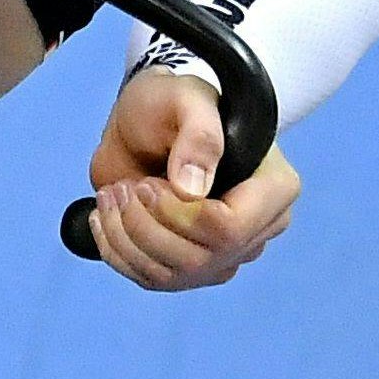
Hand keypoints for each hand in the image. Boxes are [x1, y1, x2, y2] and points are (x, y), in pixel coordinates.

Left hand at [82, 69, 296, 290]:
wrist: (144, 123)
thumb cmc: (173, 104)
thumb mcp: (187, 99)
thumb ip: (199, 134)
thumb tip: (193, 189)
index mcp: (273, 189)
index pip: (231, 229)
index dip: (179, 215)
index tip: (148, 185)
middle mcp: (255, 230)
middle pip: (199, 258)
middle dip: (145, 224)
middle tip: (124, 187)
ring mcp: (223, 255)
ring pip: (171, 275)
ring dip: (125, 237)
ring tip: (112, 195)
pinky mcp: (189, 268)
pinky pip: (151, 279)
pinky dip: (116, 252)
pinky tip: (104, 219)